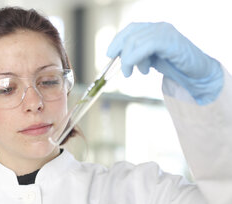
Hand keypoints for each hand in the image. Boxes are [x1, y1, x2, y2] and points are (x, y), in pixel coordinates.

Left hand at [106, 22, 223, 104]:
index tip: (110, 54)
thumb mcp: (151, 59)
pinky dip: (136, 59)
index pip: (131, 28)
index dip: (117, 40)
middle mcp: (159, 27)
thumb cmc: (175, 67)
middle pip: (131, 34)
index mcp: (154, 29)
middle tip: (124, 71)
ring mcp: (165, 32)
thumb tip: (118, 60)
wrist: (198, 73)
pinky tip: (141, 70)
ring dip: (129, 60)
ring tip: (136, 73)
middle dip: (121, 53)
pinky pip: (145, 46)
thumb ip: (137, 56)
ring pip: (135, 41)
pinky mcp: (170, 40)